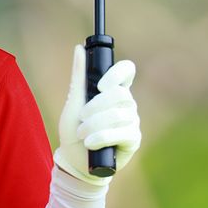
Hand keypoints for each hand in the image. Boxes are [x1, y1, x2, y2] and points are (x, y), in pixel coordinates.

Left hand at [54, 45, 140, 185]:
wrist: (75, 159)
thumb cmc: (74, 129)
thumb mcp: (73, 101)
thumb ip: (78, 76)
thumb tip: (79, 47)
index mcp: (113, 90)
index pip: (127, 70)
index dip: (117, 73)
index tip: (99, 86)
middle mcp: (126, 102)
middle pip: (120, 94)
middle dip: (96, 107)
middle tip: (81, 118)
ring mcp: (132, 120)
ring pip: (119, 114)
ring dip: (94, 125)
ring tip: (82, 134)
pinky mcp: (133, 139)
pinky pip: (123, 132)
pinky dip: (102, 137)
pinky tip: (90, 143)